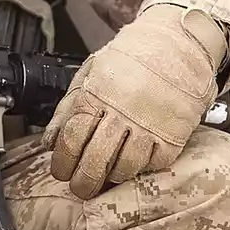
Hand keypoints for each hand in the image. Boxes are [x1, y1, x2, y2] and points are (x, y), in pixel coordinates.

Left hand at [42, 5, 228, 199]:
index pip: (71, 139)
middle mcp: (122, 112)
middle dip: (82, 182)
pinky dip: (143, 169)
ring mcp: (150, 125)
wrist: (179, 42)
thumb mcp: (92, 71)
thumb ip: (68, 106)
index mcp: (98, 94)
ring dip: (112, 178)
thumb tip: (49, 140)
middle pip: (94, 161)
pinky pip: (154, 164)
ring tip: (107, 175)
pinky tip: (135, 163)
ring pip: (124, 168)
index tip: (61, 172)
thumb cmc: (133, 56)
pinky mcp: (174, 134)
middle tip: (80, 187)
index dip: (62, 162)